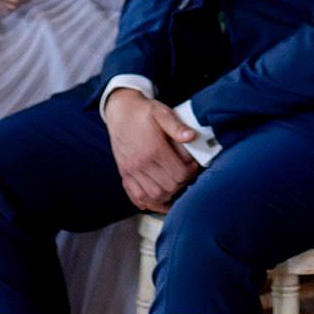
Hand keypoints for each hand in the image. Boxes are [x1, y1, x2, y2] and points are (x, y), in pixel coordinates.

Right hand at [104, 90, 207, 211]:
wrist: (120, 112)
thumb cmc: (143, 112)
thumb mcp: (162, 112)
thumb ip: (177, 126)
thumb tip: (191, 136)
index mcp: (153, 149)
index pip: (179, 174)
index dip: (191, 172)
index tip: (193, 165)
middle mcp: (141, 163)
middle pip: (169, 188)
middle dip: (182, 183)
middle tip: (186, 174)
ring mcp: (131, 171)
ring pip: (154, 196)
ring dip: (168, 194)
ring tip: (175, 184)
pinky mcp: (125, 175)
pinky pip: (137, 197)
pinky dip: (149, 202)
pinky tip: (159, 197)